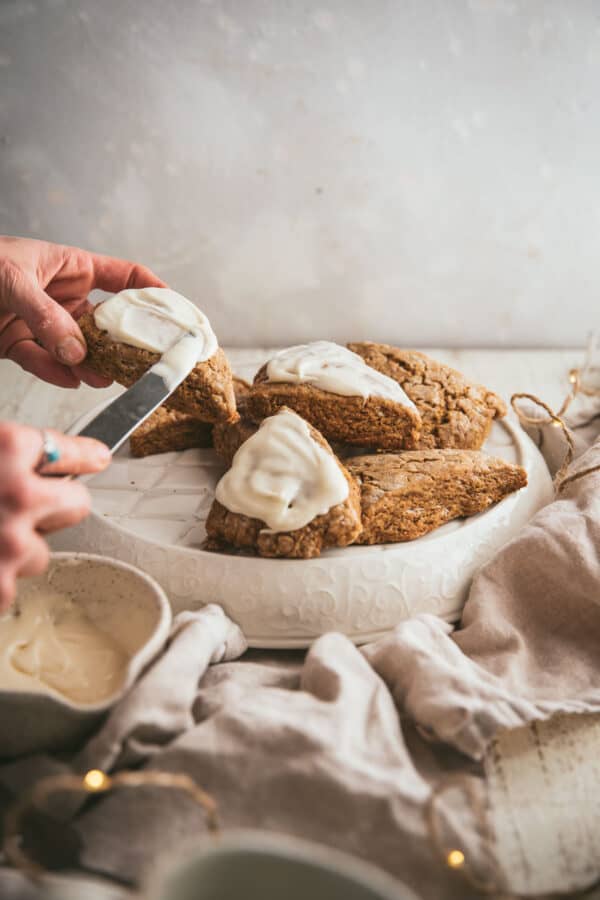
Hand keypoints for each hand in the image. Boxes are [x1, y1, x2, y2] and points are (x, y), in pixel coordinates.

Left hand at [0, 236, 164, 387]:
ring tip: (101, 378)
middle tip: (138, 360)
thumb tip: (75, 349)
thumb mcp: (14, 279)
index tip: (173, 310)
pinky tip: (68, 379)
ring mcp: (42, 322)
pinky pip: (41, 362)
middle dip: (121, 342)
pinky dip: (54, 373)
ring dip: (88, 365)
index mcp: (72, 267)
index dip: (150, 290)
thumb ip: (45, 314)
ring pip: (74, 348)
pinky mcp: (17, 343)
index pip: (123, 276)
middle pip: (104, 322)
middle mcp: (61, 296)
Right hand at [0, 421, 110, 610]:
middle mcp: (18, 493)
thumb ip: (5, 456)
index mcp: (6, 448)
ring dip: (15, 550)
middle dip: (54, 508)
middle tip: (15, 509)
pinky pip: (11, 585)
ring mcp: (11, 543)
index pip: (67, 449)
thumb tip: (36, 460)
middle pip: (77, 503)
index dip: (83, 455)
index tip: (97, 457)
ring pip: (41, 551)